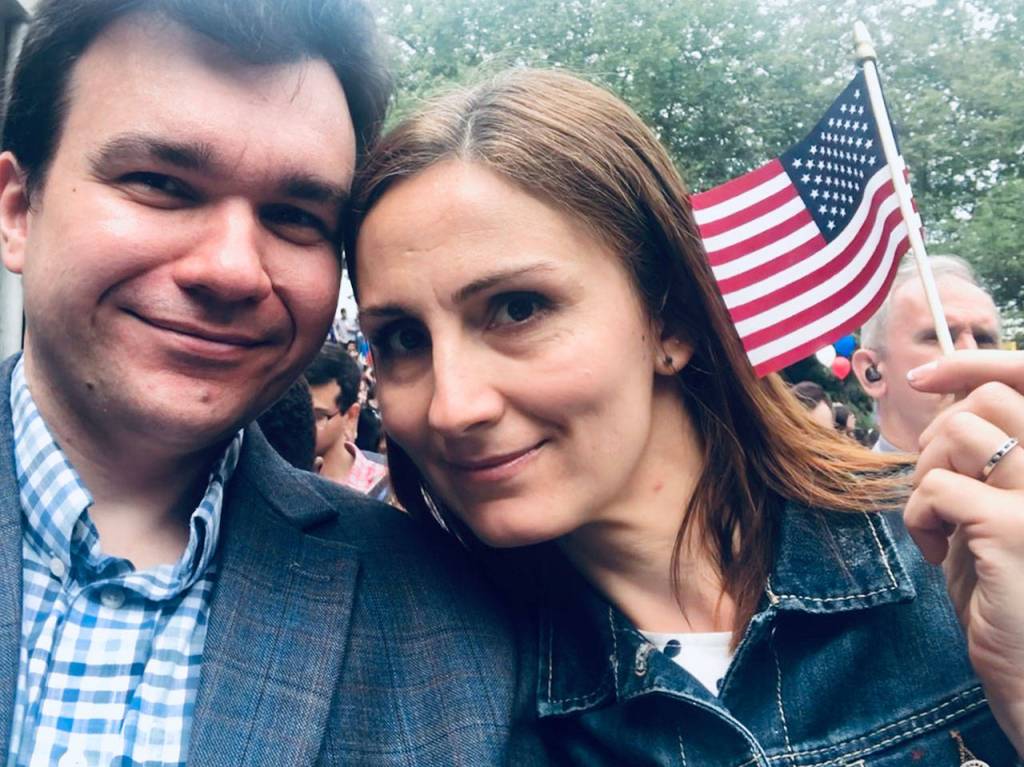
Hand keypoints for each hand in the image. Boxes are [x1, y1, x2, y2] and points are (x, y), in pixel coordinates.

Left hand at [903, 350, 1023, 755]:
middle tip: (939, 492)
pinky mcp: (1015, 528)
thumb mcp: (1001, 516)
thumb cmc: (1012, 598)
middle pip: (987, 399)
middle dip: (942, 436)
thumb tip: (945, 403)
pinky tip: (938, 553)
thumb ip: (987, 462)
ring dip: (929, 475)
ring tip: (941, 525)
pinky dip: (918, 517)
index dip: (971, 365)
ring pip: (959, 434)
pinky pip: (935, 487)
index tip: (923, 377)